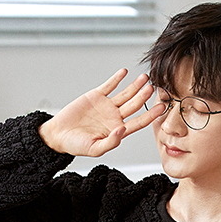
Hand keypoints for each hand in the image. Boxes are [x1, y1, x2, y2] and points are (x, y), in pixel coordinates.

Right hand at [37, 68, 165, 156]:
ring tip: (145, 78)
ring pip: (125, 94)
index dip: (150, 115)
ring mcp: (106, 106)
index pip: (139, 122)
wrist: (58, 135)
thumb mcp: (95, 149)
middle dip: (144, 96)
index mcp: (118, 130)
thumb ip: (111, 142)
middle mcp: (115, 117)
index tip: (161, 108)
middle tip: (153, 88)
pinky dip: (116, 78)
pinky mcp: (96, 96)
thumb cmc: (76, 145)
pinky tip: (124, 72)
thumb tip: (123, 130)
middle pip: (134, 105)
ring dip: (135, 86)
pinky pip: (109, 85)